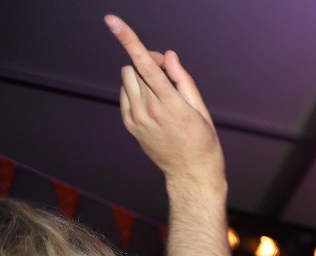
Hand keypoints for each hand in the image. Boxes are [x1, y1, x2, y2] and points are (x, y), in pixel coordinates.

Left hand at [108, 15, 221, 189]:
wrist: (191, 175)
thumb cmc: (203, 143)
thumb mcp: (202, 112)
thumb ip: (184, 81)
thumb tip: (169, 57)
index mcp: (171, 106)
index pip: (147, 65)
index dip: (130, 40)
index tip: (112, 21)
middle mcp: (149, 110)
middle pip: (136, 67)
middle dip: (148, 61)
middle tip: (167, 71)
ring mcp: (136, 118)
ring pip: (128, 78)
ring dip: (141, 76)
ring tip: (160, 91)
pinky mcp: (130, 124)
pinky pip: (125, 94)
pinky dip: (136, 91)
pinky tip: (152, 104)